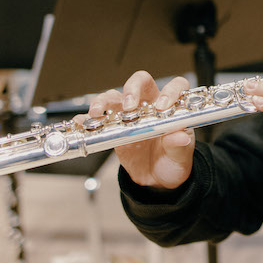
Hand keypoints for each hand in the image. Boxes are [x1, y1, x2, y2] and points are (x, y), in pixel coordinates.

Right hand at [81, 71, 194, 188]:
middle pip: (139, 82)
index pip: (174, 86)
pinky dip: (86, 119)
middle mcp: (149, 105)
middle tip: (128, 106)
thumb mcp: (180, 156)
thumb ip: (178, 145)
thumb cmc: (172, 160)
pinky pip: (96, 119)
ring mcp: (128, 115)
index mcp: (170, 108)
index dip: (170, 91)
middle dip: (132, 89)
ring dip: (103, 101)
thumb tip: (181, 136)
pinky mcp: (113, 127)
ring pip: (113, 96)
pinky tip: (81, 124)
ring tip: (97, 113)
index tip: (162, 106)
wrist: (157, 179)